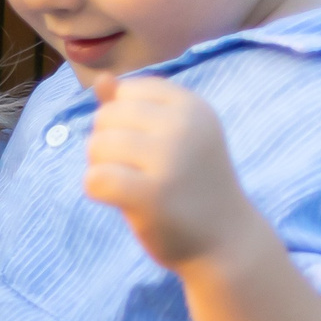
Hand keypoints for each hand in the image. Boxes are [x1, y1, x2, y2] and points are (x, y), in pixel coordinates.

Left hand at [82, 76, 275, 273]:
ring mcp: (169, 160)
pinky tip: (118, 200)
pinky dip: (97, 190)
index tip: (145, 145)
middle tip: (135, 170)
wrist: (225, 240)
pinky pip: (95, 179)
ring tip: (129, 184)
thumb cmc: (191, 184)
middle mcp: (184, 126)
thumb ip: (133, 107)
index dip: (121, 118)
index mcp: (192, 106)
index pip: (127, 90)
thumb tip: (102, 80)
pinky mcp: (152, 195)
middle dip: (106, 143)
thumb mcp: (171, 137)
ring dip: (101, 167)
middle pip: (106, 116)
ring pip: (97, 145)